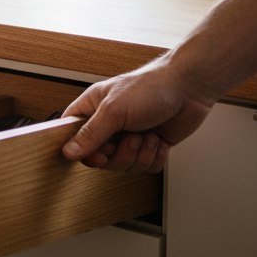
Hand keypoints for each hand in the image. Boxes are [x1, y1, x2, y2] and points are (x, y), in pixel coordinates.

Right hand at [60, 59, 213, 173]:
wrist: (188, 88)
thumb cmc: (149, 88)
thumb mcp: (114, 110)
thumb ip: (90, 134)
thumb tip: (68, 151)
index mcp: (93, 109)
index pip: (74, 137)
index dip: (84, 151)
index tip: (101, 154)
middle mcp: (109, 125)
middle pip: (102, 158)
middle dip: (122, 153)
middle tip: (132, 137)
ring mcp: (130, 137)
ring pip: (125, 165)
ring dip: (141, 154)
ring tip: (148, 135)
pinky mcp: (150, 146)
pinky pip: (146, 168)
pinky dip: (155, 157)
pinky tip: (159, 140)